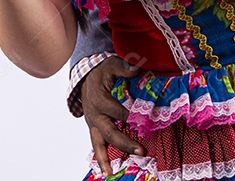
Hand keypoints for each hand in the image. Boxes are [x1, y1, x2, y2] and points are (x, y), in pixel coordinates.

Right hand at [80, 56, 145, 173]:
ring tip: (110, 172)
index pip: (119, 111)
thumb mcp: (112, 64)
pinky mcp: (94, 128)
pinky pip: (97, 144)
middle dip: (125, 143)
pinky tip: (106, 170)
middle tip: (142, 151)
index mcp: (99, 99)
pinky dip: (101, 158)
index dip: (134, 117)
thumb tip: (137, 68)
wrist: (85, 76)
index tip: (150, 122)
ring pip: (98, 143)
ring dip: (105, 158)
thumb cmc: (101, 71)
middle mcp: (94, 114)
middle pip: (110, 132)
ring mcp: (93, 123)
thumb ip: (124, 67)